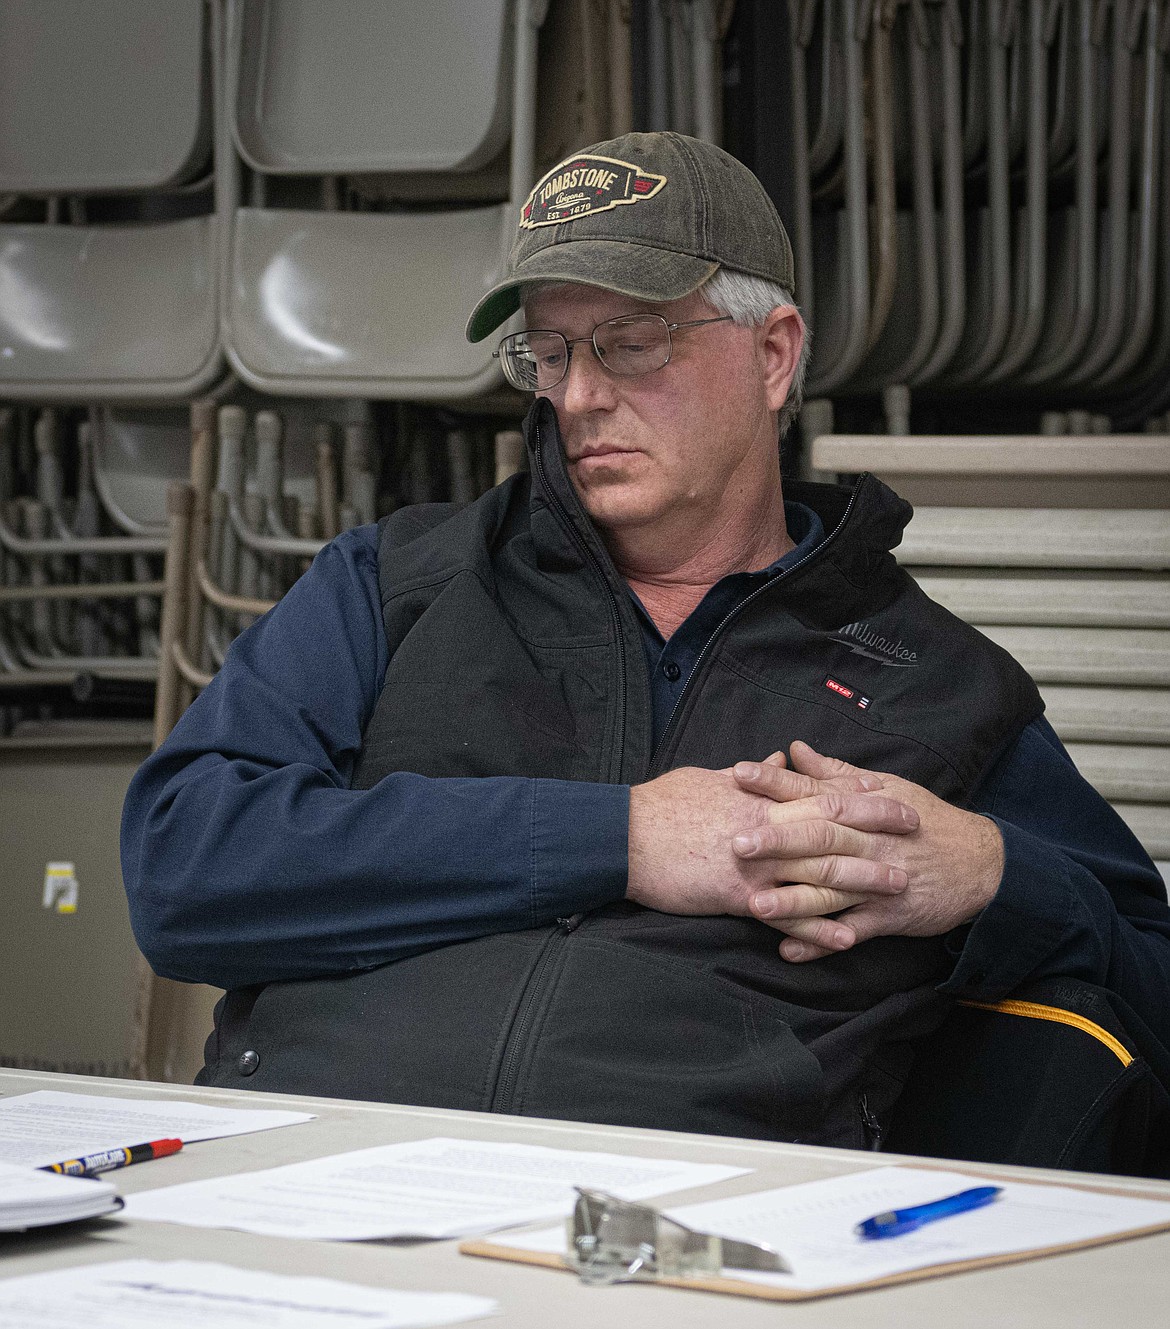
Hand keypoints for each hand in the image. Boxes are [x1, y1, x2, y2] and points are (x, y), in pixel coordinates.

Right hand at [626, 757, 914, 920]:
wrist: (623, 836)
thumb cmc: (661, 806)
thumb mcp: (706, 779)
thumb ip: (747, 775)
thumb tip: (776, 760)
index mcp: (757, 797)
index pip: (820, 790)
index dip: (859, 793)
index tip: (891, 793)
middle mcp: (765, 826)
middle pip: (833, 825)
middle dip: (878, 828)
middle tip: (917, 830)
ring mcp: (755, 862)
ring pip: (820, 870)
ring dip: (863, 879)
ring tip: (901, 887)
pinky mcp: (737, 894)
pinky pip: (787, 914)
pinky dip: (819, 927)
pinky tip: (847, 939)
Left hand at [733, 742, 1003, 960]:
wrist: (980, 864)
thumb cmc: (925, 821)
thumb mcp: (886, 788)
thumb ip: (834, 772)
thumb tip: (794, 749)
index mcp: (863, 807)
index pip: (814, 791)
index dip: (776, 782)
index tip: (738, 773)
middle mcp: (868, 842)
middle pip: (820, 838)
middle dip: (778, 841)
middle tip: (736, 843)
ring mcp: (877, 881)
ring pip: (831, 890)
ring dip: (792, 900)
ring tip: (754, 905)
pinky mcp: (889, 916)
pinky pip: (851, 931)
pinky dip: (821, 942)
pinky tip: (789, 950)